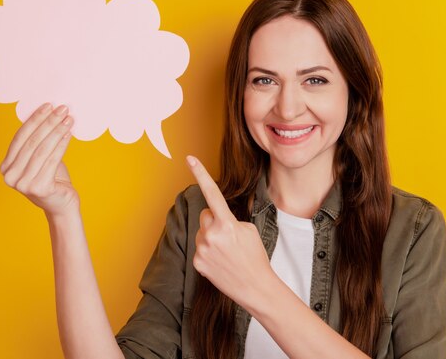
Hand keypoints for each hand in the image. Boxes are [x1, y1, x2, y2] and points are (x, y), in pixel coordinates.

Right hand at [0, 103, 79, 218]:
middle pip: (32, 142)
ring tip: (68, 120)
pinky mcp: (38, 188)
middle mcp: (10, 176)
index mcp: (6, 167)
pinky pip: (52, 160)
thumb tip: (47, 113)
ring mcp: (22, 184)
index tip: (48, 106)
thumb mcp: (40, 159)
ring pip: (42, 150)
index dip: (35, 120)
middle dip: (48, 123)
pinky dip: (61, 145)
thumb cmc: (52, 179)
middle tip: (62, 109)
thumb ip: (36, 142)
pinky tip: (68, 134)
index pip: (20, 137)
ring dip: (57, 131)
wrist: (61, 205)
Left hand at [186, 155, 273, 307]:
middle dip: (214, 221)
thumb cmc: (255, 256)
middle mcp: (211, 234)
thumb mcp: (248, 230)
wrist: (255, 287)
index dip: (200, 173)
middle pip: (205, 215)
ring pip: (201, 232)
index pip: (211, 193)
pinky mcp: (197, 262)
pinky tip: (220, 262)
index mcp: (226, 223)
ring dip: (211, 237)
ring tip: (226, 253)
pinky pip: (199, 248)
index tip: (190, 158)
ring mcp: (202, 249)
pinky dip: (208, 252)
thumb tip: (213, 221)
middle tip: (229, 237)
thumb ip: (229, 220)